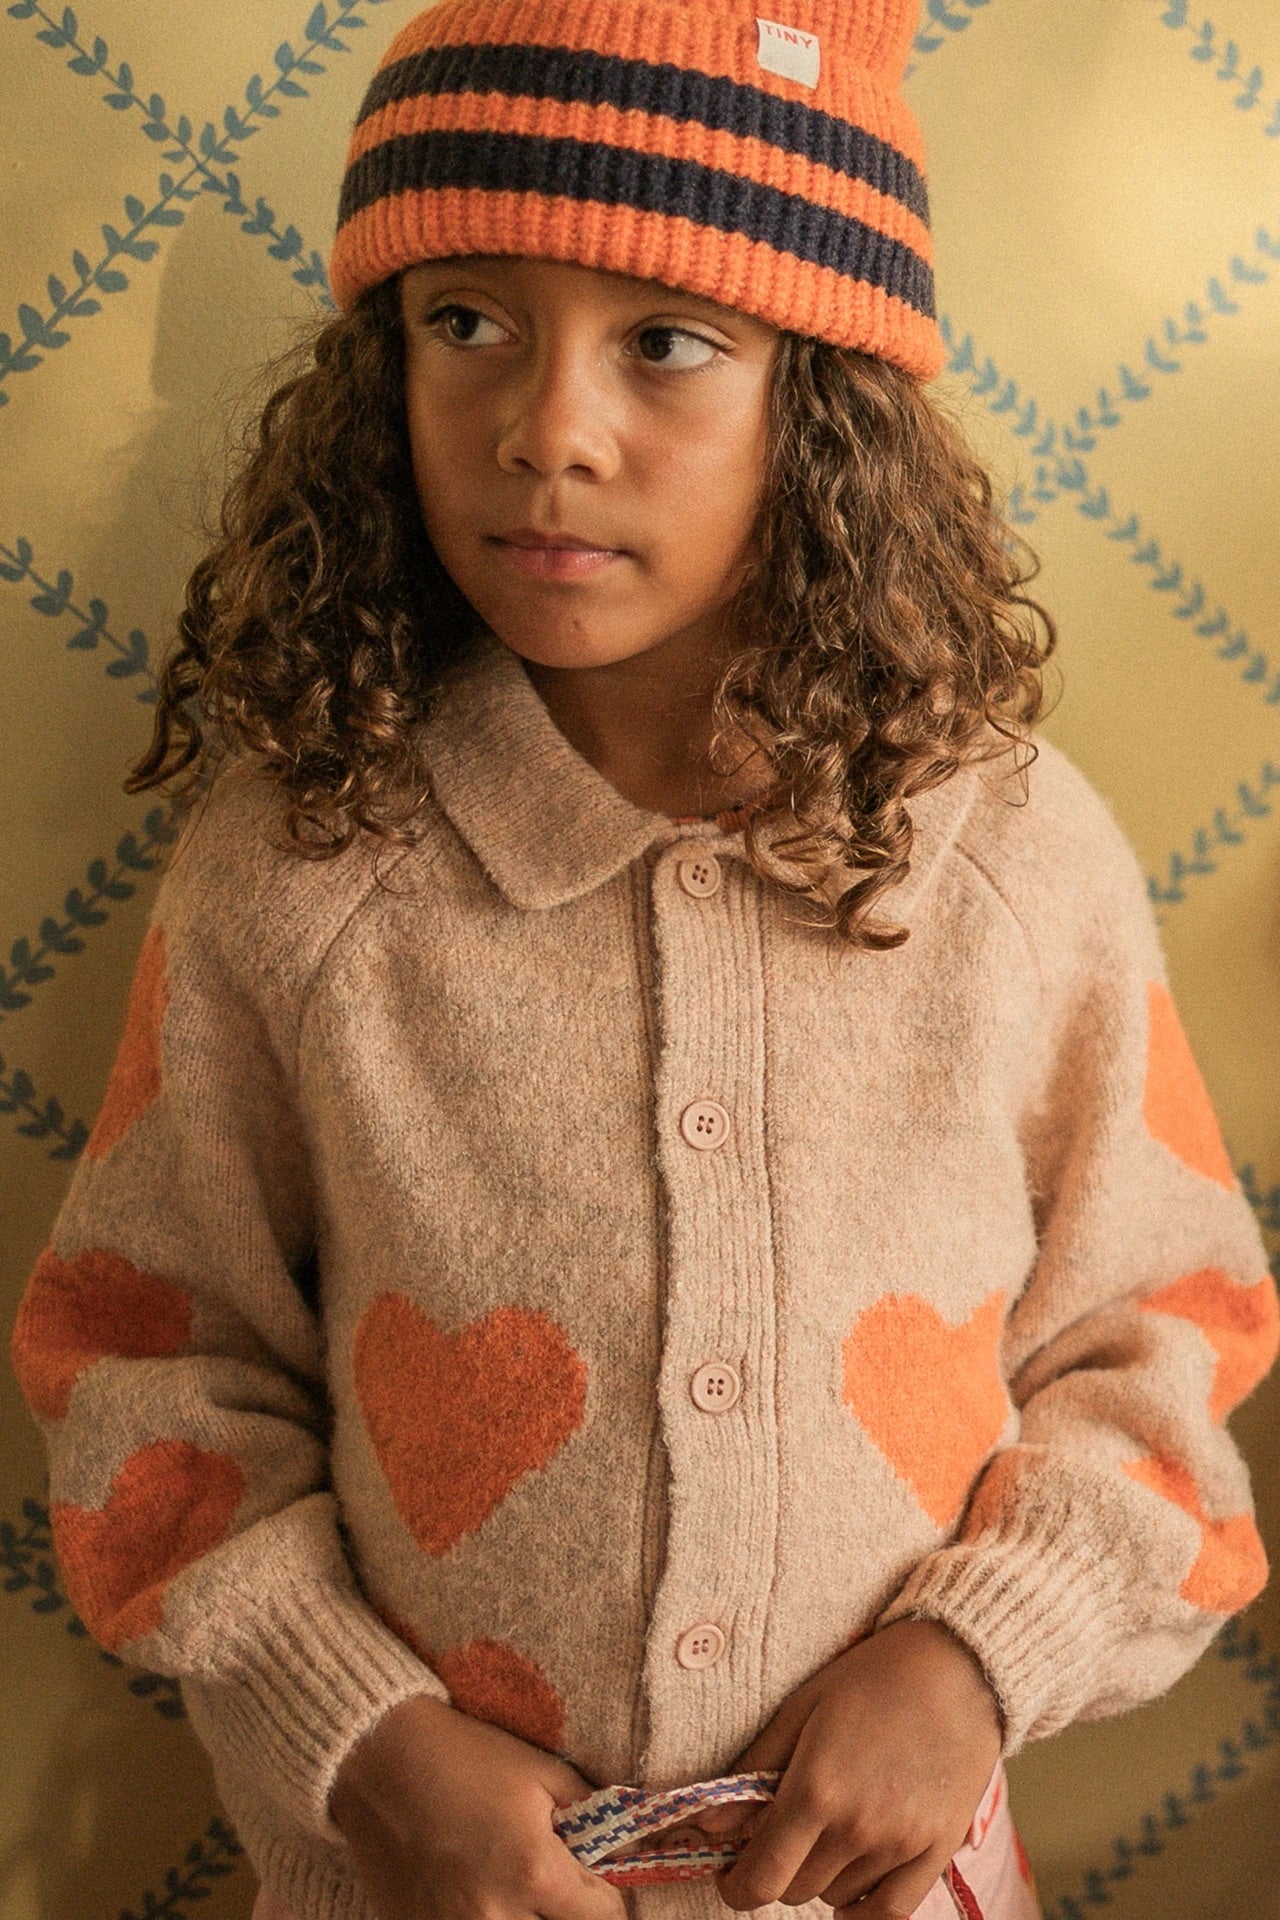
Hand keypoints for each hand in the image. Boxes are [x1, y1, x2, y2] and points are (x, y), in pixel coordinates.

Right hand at [329, 1694, 628, 1919]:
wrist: (379, 1758)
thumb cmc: (465, 1756)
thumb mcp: (542, 1772)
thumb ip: (592, 1814)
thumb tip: (625, 1844)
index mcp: (534, 1872)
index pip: (604, 1918)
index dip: (608, 1897)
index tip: (595, 1880)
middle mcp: (495, 1917)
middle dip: (568, 1917)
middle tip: (558, 1891)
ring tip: (519, 1893)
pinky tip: (479, 1898)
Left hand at [706, 1620, 1002, 1919]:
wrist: (956, 1666)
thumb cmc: (871, 1678)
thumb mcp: (801, 1708)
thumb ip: (753, 1769)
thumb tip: (709, 1826)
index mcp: (816, 1789)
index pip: (761, 1878)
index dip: (737, 1886)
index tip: (732, 1875)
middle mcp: (856, 1826)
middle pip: (795, 1890)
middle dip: (778, 1869)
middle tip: (783, 1833)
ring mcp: (901, 1844)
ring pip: (837, 1898)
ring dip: (822, 1876)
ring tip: (830, 1829)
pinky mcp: (937, 1850)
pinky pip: (890, 1913)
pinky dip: (864, 1908)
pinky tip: (854, 1879)